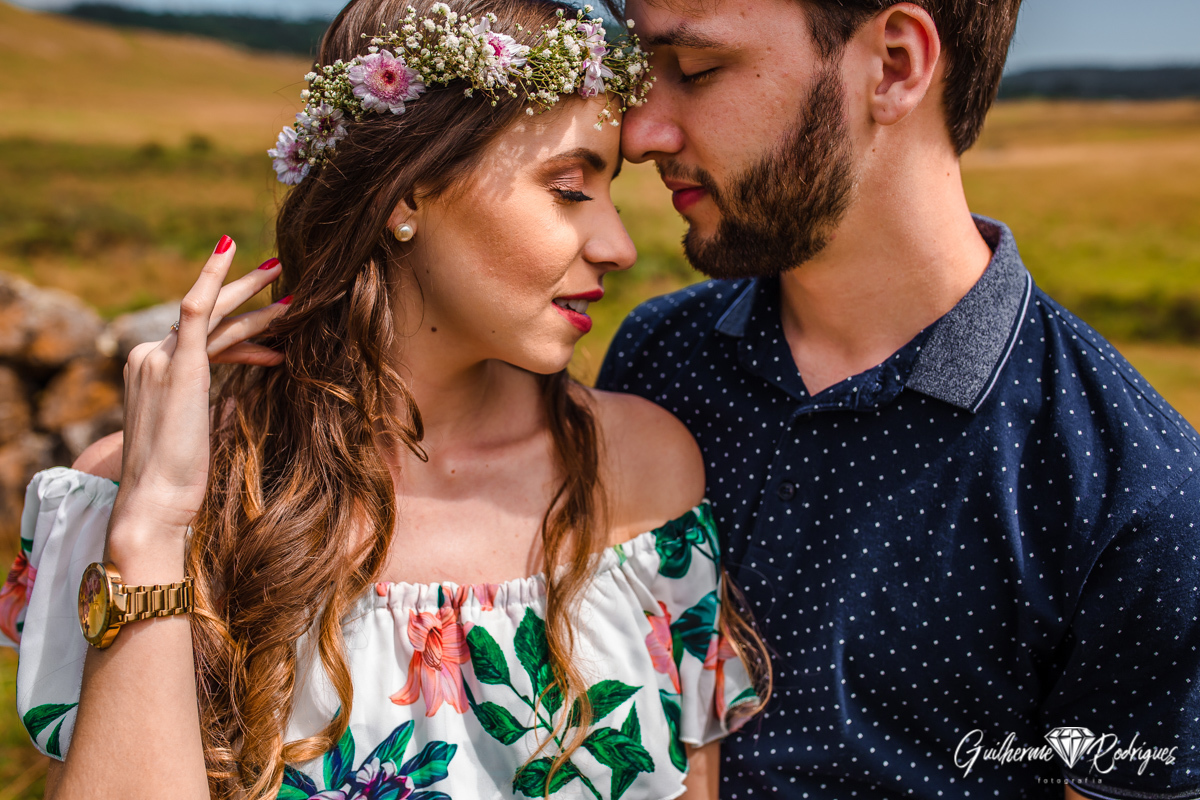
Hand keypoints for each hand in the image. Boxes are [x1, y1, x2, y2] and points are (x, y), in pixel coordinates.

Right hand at [111, 236, 288, 546]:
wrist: (154, 501)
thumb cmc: (177, 481)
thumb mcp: (194, 434)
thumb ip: (208, 407)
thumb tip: (236, 400)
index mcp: (151, 374)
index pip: (202, 342)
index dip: (243, 336)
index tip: (271, 329)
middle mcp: (148, 358)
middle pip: (206, 318)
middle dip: (244, 293)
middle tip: (279, 269)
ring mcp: (159, 358)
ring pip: (214, 315)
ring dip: (254, 296)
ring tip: (290, 282)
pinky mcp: (177, 365)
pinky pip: (195, 307)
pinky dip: (214, 278)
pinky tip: (232, 252)